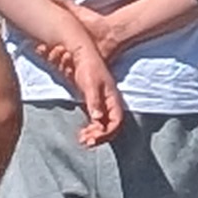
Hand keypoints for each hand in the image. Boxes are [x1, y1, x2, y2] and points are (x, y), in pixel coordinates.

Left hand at [36, 28, 124, 146]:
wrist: (82, 56)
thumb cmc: (88, 68)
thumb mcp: (90, 84)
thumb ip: (94, 101)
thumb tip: (97, 119)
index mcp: (113, 99)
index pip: (116, 122)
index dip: (106, 133)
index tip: (94, 139)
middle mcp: (110, 104)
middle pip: (110, 127)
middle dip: (99, 137)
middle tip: (86, 142)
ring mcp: (103, 105)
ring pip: (103, 126)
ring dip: (94, 135)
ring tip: (82, 140)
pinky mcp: (95, 105)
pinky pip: (96, 123)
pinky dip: (90, 130)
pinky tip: (81, 134)